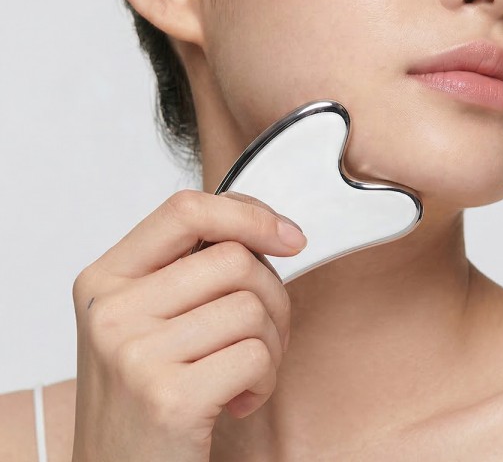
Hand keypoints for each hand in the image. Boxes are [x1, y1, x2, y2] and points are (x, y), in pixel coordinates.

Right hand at [71, 190, 306, 461]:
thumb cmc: (147, 391)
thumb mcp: (150, 317)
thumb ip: (191, 266)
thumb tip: (271, 227)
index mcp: (106, 277)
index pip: (185, 209)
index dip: (248, 213)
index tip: (289, 237)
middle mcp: (112, 309)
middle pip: (234, 259)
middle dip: (273, 294)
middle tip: (264, 332)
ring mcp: (135, 353)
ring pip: (252, 307)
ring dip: (271, 343)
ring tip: (244, 371)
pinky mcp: (168, 397)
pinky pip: (256, 356)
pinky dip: (265, 379)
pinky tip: (238, 400)